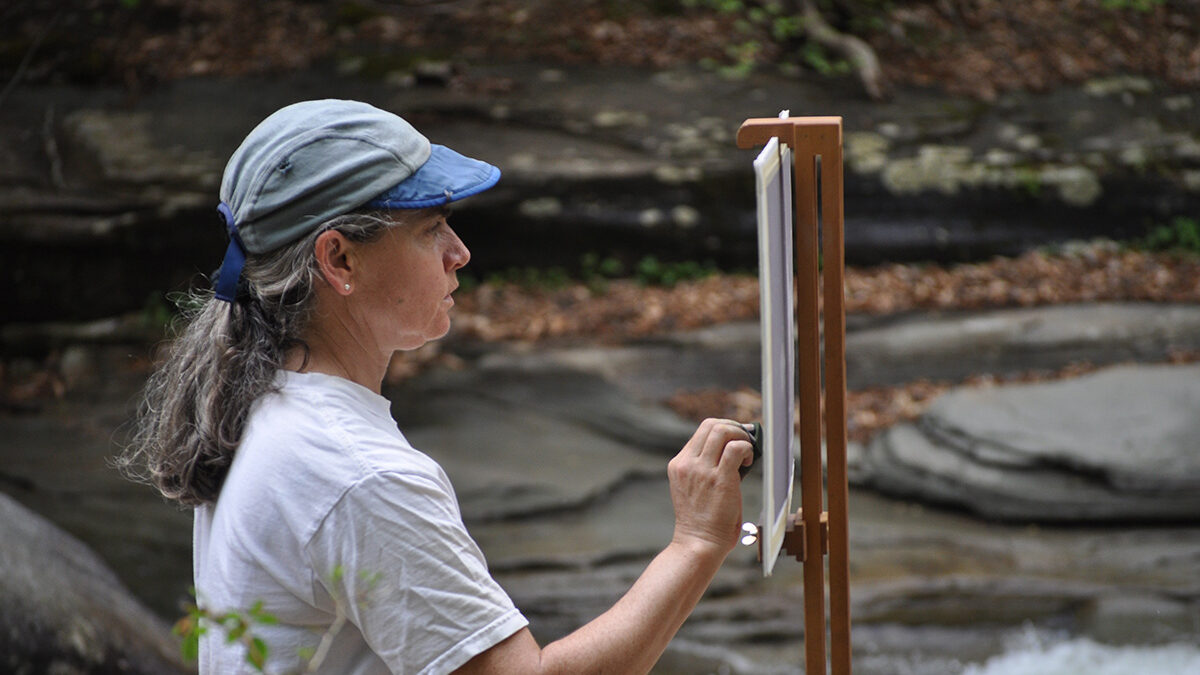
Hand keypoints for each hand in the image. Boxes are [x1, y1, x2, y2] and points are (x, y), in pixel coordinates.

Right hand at [667, 418, 754, 557]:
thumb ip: (704, 469)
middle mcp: (687, 464)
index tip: (736, 436)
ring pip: (722, 431)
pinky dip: (747, 449)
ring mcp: (701, 470)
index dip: (723, 428)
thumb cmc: (701, 521)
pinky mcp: (719, 479)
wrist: (698, 544)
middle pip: (711, 424)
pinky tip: (749, 462)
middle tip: (745, 440)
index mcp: (678, 465)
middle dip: (733, 427)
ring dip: (740, 436)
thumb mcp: (693, 488)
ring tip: (747, 453)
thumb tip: (733, 451)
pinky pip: (736, 448)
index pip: (701, 431)